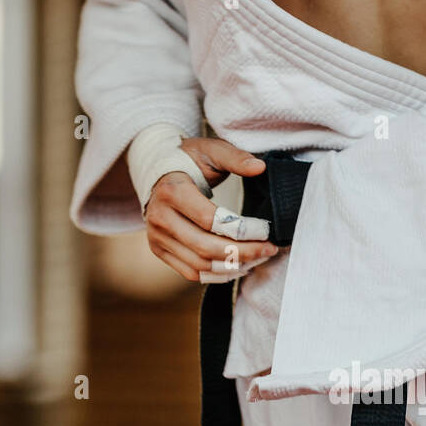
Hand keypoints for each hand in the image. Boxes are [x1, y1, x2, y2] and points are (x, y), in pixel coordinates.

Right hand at [144, 137, 278, 282]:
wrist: (158, 171)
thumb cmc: (190, 160)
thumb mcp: (211, 150)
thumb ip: (235, 157)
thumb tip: (260, 167)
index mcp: (172, 191)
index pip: (210, 220)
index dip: (242, 230)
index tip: (266, 230)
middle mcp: (160, 217)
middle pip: (205, 247)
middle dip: (242, 252)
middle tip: (268, 249)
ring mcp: (157, 237)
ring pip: (199, 264)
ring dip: (232, 266)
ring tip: (257, 258)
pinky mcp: (159, 250)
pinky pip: (191, 273)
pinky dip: (217, 275)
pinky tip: (238, 266)